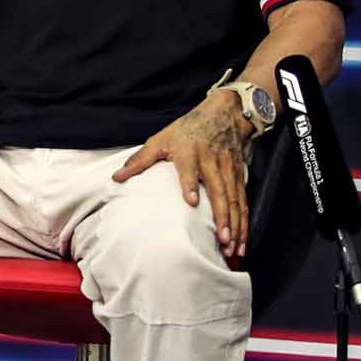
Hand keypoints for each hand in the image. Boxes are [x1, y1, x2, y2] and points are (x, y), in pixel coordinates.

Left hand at [112, 90, 255, 258]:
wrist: (224, 112)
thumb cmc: (188, 128)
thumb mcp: (161, 139)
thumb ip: (140, 160)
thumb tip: (116, 178)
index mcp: (189, 152)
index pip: (189, 169)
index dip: (190, 184)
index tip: (191, 202)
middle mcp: (211, 162)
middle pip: (219, 191)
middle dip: (222, 217)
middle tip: (222, 240)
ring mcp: (228, 170)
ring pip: (235, 201)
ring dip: (235, 225)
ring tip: (233, 248)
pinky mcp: (239, 176)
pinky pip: (243, 202)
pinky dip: (243, 221)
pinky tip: (242, 239)